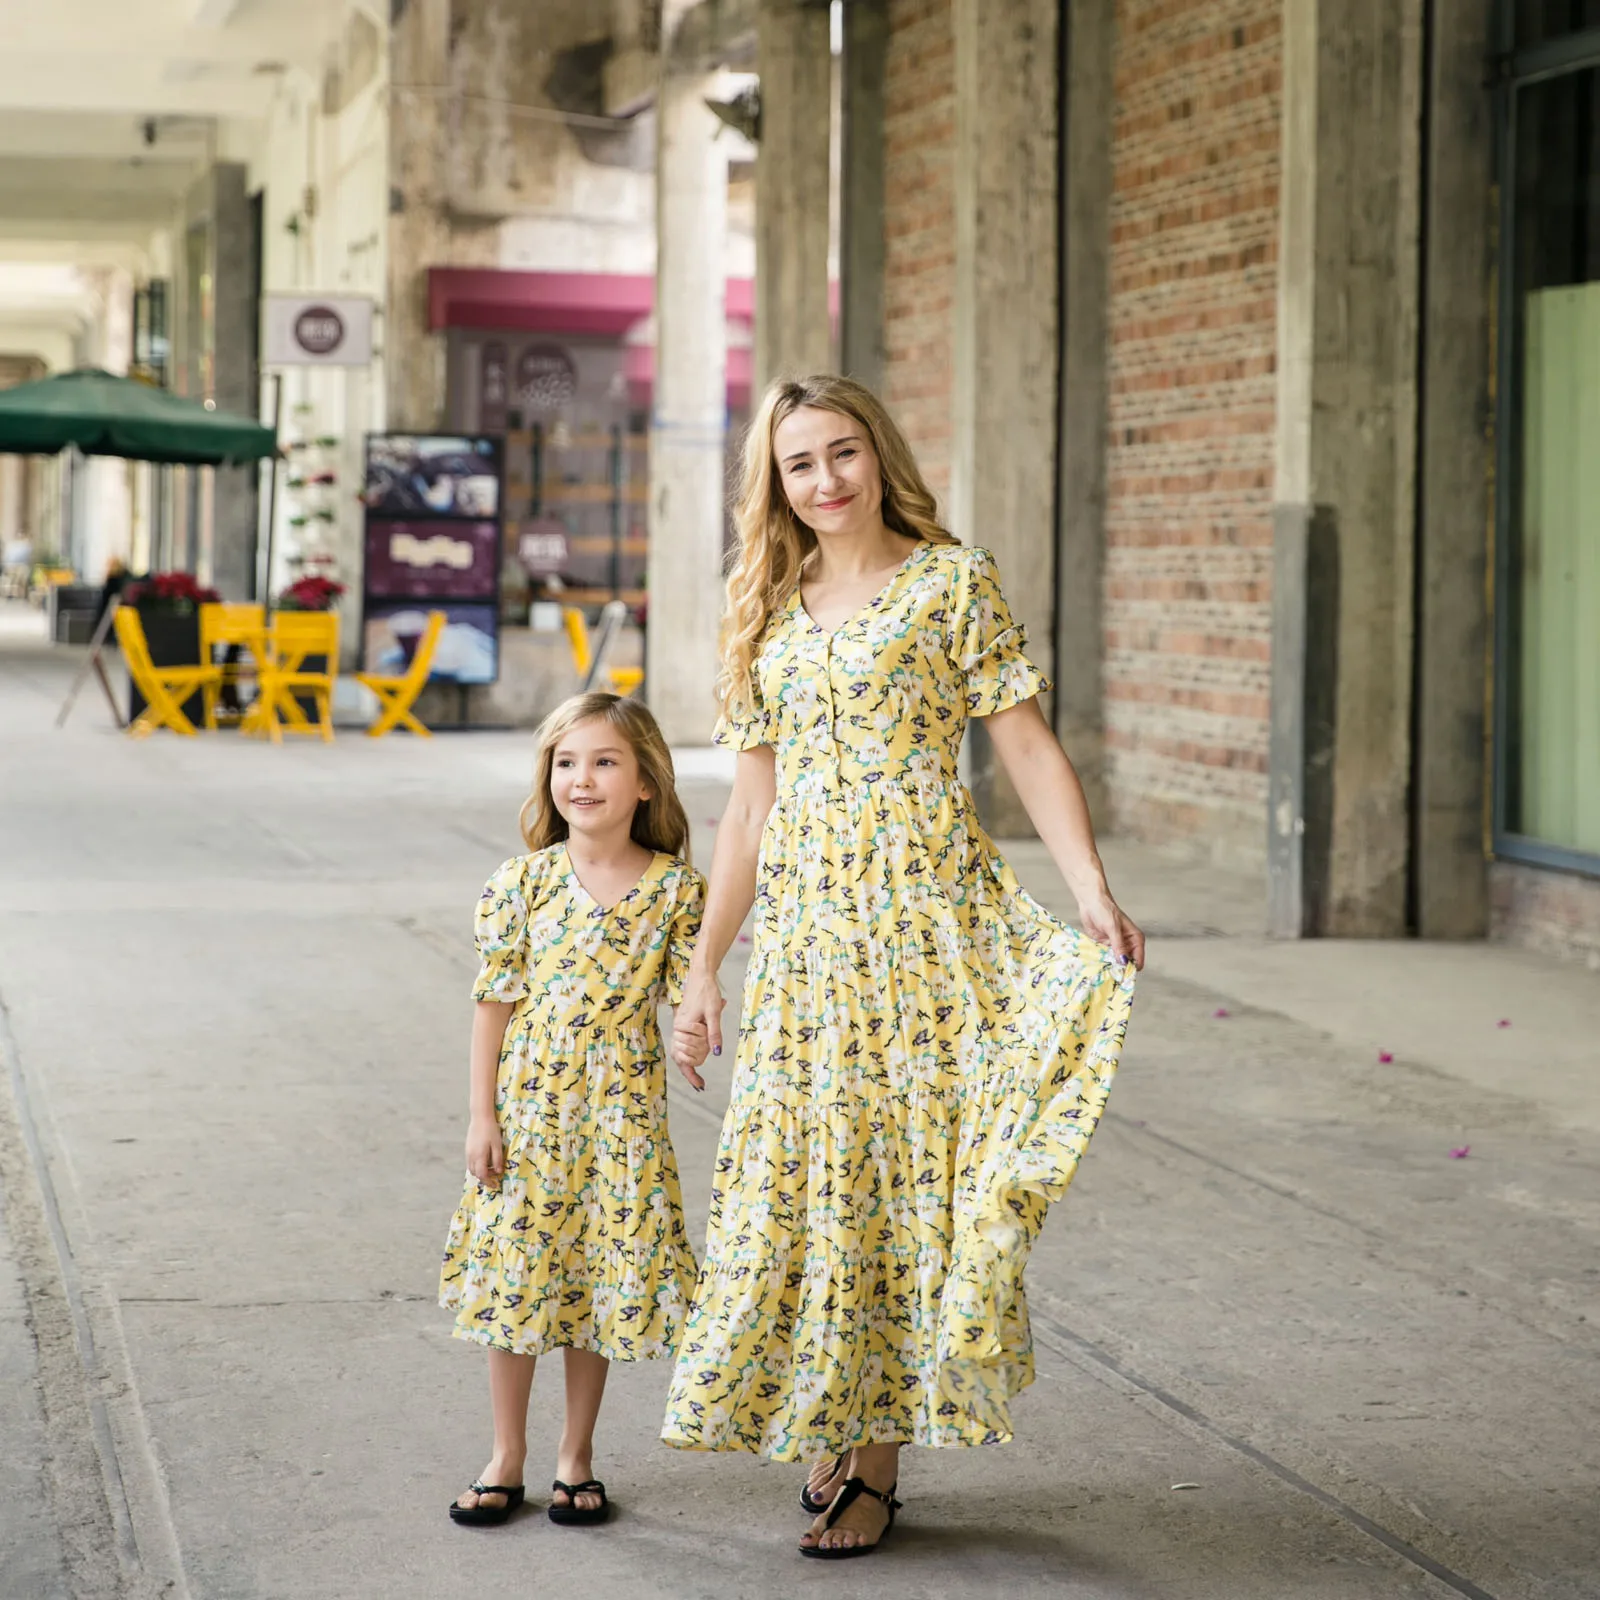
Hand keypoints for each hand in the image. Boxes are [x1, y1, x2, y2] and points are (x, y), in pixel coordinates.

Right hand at [465, 1114, 503, 1186]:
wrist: (480, 1117)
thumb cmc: (491, 1130)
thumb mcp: (497, 1145)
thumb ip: (497, 1159)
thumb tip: (498, 1172)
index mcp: (479, 1157)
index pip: (482, 1175)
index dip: (489, 1182)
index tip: (496, 1184)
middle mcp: (471, 1157)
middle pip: (476, 1173)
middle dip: (485, 1178)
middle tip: (495, 1176)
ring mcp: (468, 1153)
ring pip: (472, 1169)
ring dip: (481, 1172)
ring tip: (491, 1168)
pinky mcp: (467, 1149)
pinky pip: (471, 1162)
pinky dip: (477, 1166)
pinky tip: (485, 1160)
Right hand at [672, 969, 725, 1090]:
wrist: (700, 977)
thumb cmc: (707, 992)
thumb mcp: (714, 1012)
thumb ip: (714, 1033)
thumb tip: (717, 1052)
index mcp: (683, 1025)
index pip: (688, 1053)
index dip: (695, 1068)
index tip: (700, 1085)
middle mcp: (677, 1029)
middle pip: (687, 1054)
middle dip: (700, 1055)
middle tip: (711, 1040)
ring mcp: (678, 1029)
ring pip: (683, 1054)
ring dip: (696, 1056)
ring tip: (707, 1049)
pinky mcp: (682, 1028)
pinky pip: (682, 1049)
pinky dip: (688, 1061)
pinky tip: (696, 1072)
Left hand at [1075, 885, 1145, 970]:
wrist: (1090, 902)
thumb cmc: (1105, 910)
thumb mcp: (1113, 928)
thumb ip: (1118, 945)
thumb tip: (1124, 962)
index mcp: (1135, 940)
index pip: (1138, 960)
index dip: (1131, 969)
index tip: (1121, 976)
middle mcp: (1127, 945)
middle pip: (1126, 964)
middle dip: (1119, 970)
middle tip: (1109, 976)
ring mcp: (1115, 946)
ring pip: (1115, 963)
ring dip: (1109, 967)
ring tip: (1101, 973)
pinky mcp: (1104, 946)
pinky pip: (1104, 958)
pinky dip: (1101, 962)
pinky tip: (1095, 967)